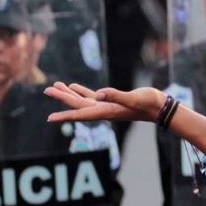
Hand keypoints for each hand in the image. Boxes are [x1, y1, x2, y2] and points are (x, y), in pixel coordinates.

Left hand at [44, 82, 164, 123]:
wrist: (159, 106)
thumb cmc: (148, 103)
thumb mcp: (133, 98)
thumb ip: (116, 96)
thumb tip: (99, 93)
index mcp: (106, 110)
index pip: (81, 114)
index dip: (65, 116)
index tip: (50, 119)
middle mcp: (102, 110)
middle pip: (77, 105)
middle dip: (61, 98)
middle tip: (47, 90)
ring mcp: (106, 105)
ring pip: (81, 100)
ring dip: (68, 94)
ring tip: (55, 86)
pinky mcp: (111, 100)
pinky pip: (91, 96)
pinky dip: (81, 91)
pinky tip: (73, 86)